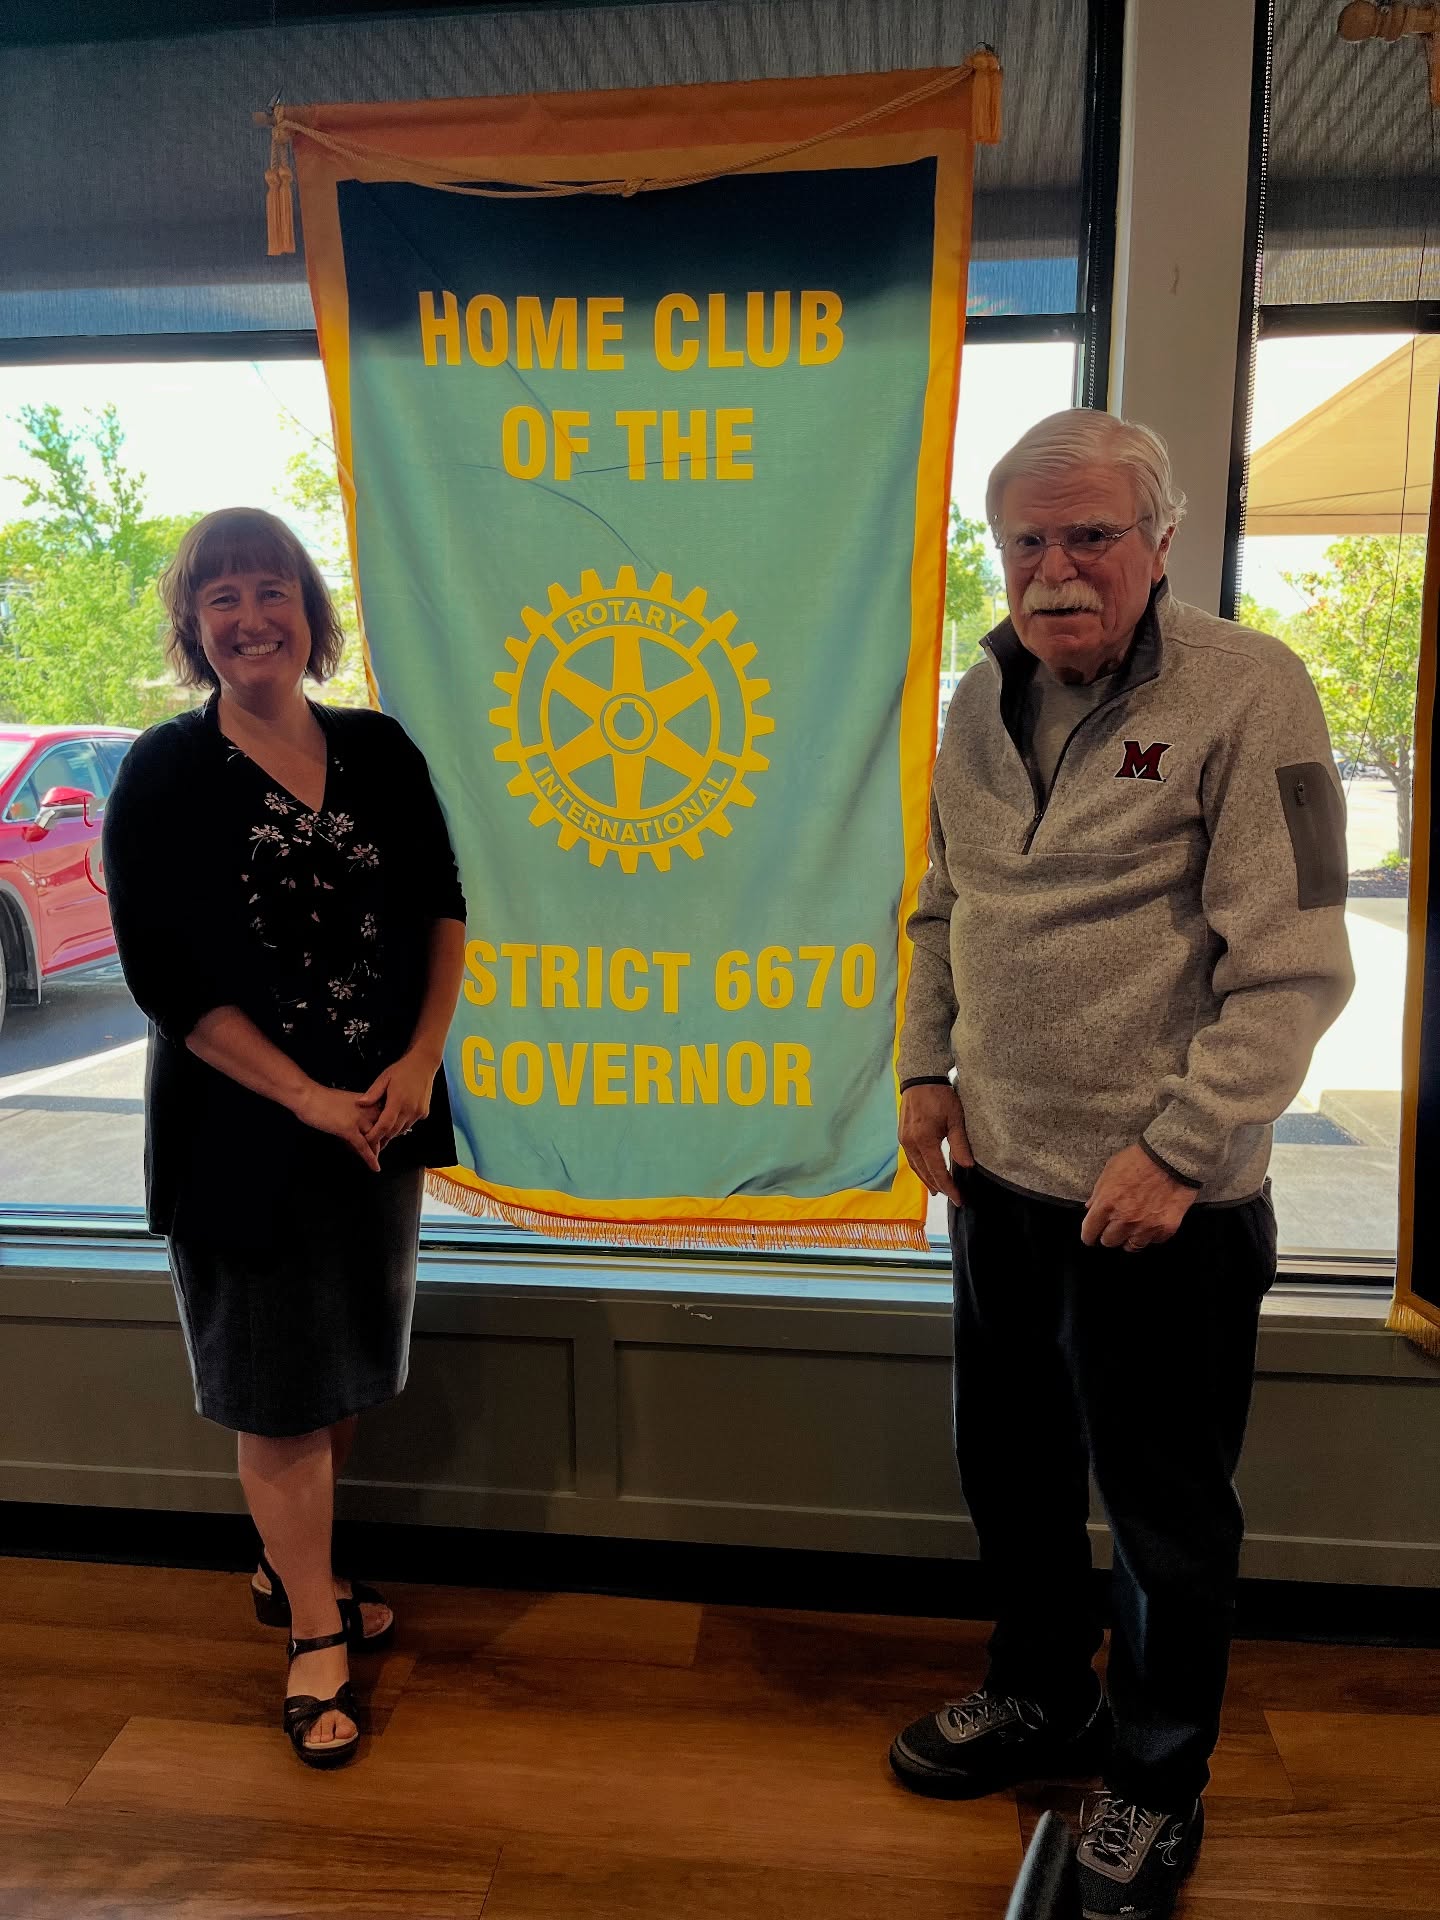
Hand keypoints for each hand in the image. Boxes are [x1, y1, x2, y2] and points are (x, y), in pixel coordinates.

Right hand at [293, 1081, 383, 1172]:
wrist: (308, 1096)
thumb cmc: (323, 1098)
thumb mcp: (348, 1102)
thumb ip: (358, 1112)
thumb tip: (361, 1126)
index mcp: (368, 1100)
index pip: (385, 1119)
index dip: (385, 1131)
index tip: (385, 1139)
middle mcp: (368, 1109)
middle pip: (383, 1131)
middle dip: (383, 1143)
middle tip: (380, 1151)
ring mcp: (360, 1119)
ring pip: (375, 1140)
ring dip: (376, 1152)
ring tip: (376, 1160)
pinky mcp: (349, 1129)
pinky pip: (364, 1148)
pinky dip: (371, 1159)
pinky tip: (375, 1167)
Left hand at [361, 1049, 437, 1153]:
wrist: (424, 1064)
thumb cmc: (403, 1070)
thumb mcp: (384, 1078)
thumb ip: (373, 1093)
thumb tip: (360, 1103)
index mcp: (398, 1101)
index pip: (384, 1125)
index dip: (375, 1135)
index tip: (366, 1140)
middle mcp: (410, 1109)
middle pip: (393, 1131)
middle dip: (382, 1137)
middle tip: (372, 1140)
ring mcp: (418, 1112)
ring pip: (402, 1129)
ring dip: (392, 1131)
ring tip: (382, 1131)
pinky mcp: (424, 1113)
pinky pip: (410, 1124)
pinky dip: (402, 1124)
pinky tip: (396, 1119)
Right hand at [899, 1082, 972, 1205]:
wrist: (920, 1078)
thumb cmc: (940, 1096)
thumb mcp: (955, 1119)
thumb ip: (960, 1144)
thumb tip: (967, 1166)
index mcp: (924, 1140)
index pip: (937, 1171)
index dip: (949, 1187)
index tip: (959, 1198)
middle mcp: (910, 1143)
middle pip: (925, 1173)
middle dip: (939, 1186)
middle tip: (953, 1197)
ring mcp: (904, 1140)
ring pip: (915, 1167)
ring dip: (927, 1180)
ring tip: (938, 1190)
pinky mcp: (902, 1135)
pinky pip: (911, 1159)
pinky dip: (920, 1169)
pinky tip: (926, 1172)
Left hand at [1080, 1144, 1196, 1251]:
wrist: (1172, 1157)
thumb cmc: (1138, 1160)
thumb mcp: (1110, 1170)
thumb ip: (1098, 1192)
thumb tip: (1091, 1208)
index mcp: (1107, 1205)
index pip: (1089, 1233)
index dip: (1089, 1235)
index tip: (1091, 1236)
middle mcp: (1125, 1220)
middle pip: (1109, 1242)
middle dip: (1109, 1234)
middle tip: (1114, 1226)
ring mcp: (1146, 1227)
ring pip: (1131, 1246)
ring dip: (1129, 1237)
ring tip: (1133, 1227)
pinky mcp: (1165, 1229)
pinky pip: (1153, 1241)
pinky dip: (1150, 1234)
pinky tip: (1151, 1223)